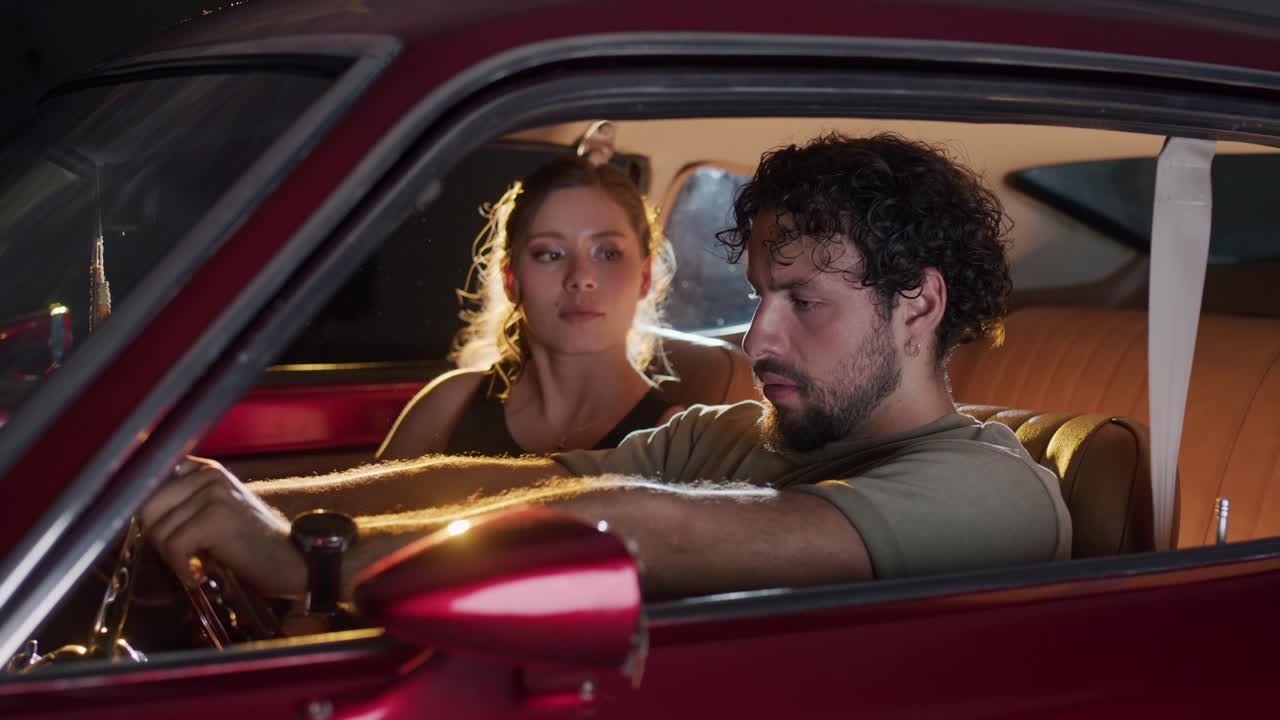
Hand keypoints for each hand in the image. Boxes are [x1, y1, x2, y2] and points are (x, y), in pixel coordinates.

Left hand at [139, 457, 305, 598]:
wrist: (293, 561)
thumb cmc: (256, 545)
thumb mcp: (220, 513)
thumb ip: (186, 506)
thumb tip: (144, 520)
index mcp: (208, 470)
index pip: (153, 486)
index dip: (154, 517)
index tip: (166, 538)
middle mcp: (210, 475)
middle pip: (149, 508)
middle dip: (159, 540)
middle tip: (182, 557)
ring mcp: (213, 494)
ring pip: (159, 531)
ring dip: (172, 559)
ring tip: (197, 566)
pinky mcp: (214, 518)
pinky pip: (174, 547)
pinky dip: (182, 569)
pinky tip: (199, 575)